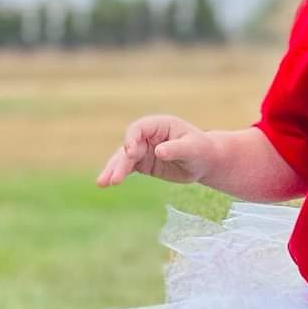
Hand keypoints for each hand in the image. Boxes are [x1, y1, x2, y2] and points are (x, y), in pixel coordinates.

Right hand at [96, 115, 216, 186]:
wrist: (205, 162)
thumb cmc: (201, 149)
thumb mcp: (193, 148)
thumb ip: (176, 148)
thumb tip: (159, 151)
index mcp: (159, 125)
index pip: (138, 128)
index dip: (132, 139)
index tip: (131, 153)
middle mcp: (147, 136)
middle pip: (128, 147)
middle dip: (120, 162)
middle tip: (114, 179)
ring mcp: (143, 150)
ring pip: (124, 159)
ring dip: (113, 170)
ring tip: (102, 183)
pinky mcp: (143, 163)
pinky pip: (127, 168)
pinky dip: (118, 174)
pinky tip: (107, 183)